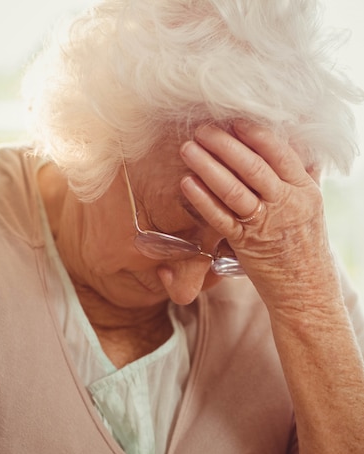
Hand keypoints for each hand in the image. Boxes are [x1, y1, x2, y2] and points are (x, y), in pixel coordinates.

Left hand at [179, 122, 334, 308]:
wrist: (305, 288)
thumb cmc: (305, 245)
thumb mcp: (312, 206)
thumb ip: (305, 177)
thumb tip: (302, 149)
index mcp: (304, 189)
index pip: (279, 153)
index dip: (254, 134)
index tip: (234, 120)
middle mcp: (286, 204)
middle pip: (253, 167)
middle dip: (224, 145)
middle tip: (202, 129)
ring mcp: (265, 224)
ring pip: (234, 190)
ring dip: (208, 167)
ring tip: (188, 148)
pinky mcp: (245, 244)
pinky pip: (220, 219)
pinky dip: (203, 200)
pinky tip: (187, 183)